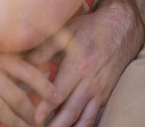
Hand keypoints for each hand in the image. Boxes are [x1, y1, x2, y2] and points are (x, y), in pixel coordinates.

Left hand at [28, 0, 143, 126]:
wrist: (120, 29)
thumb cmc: (89, 28)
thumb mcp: (65, 31)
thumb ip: (45, 48)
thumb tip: (25, 61)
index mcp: (78, 65)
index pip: (59, 92)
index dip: (46, 107)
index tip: (35, 118)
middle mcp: (90, 81)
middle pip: (72, 110)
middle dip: (56, 124)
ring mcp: (99, 90)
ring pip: (84, 117)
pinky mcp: (105, 95)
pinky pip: (93, 115)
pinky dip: (83, 125)